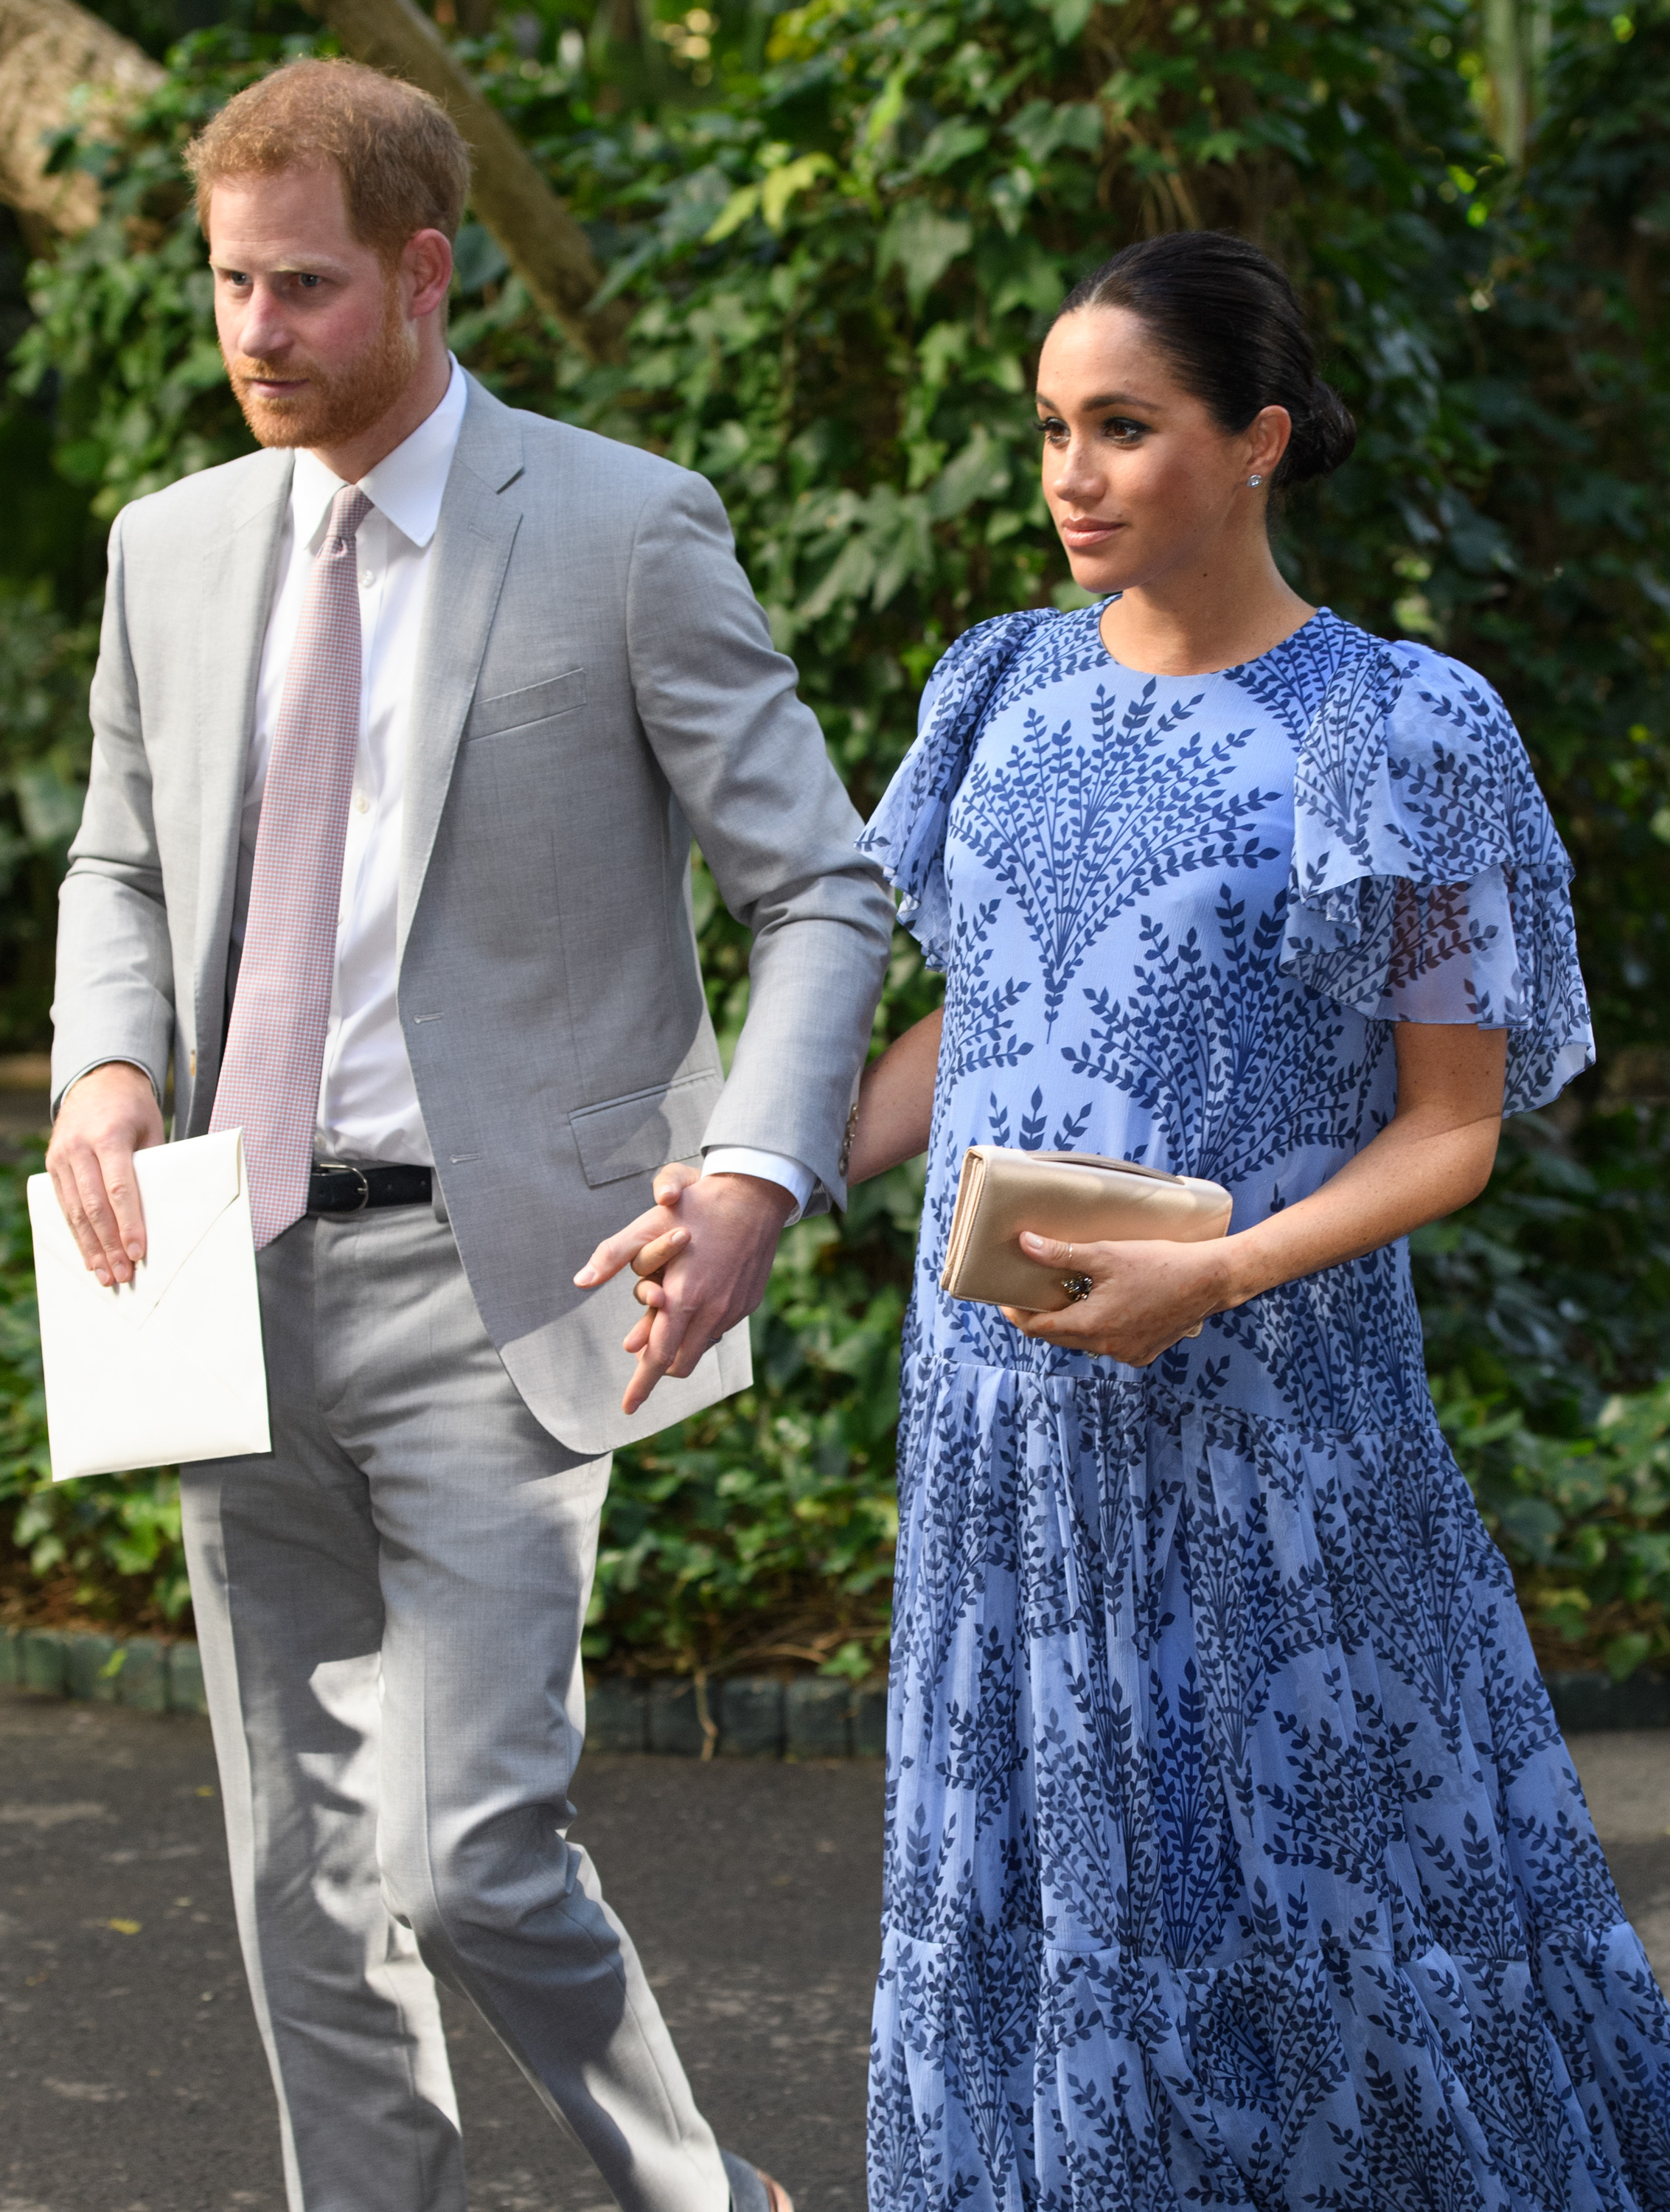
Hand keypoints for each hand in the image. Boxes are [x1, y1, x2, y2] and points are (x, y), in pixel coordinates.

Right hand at [45, 1062, 164, 1286]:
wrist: (98, 1080)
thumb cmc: (134, 1108)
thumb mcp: (152, 1129)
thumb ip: (153, 1166)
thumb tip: (163, 1212)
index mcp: (108, 1136)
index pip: (119, 1187)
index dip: (128, 1223)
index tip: (138, 1251)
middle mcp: (79, 1147)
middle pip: (94, 1206)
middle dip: (108, 1245)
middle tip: (123, 1275)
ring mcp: (61, 1157)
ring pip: (74, 1211)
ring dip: (91, 1247)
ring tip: (106, 1276)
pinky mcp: (52, 1165)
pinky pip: (63, 1206)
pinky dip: (77, 1234)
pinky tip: (89, 1256)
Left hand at [575, 1164, 794, 1414]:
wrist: (756, 1193)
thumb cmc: (698, 1206)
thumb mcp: (648, 1224)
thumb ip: (613, 1255)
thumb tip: (580, 1280)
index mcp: (684, 1299)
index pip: (658, 1358)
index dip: (641, 1386)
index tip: (627, 1408)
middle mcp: (712, 1311)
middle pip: (679, 1362)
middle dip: (658, 1364)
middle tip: (637, 1347)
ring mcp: (734, 1308)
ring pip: (700, 1346)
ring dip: (680, 1341)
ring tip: (664, 1314)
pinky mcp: (749, 1301)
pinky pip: (720, 1327)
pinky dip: (702, 1325)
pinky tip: (696, 1298)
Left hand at [998, 1232, 1230, 1366]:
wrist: (1211, 1280)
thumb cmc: (1160, 1263)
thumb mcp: (1107, 1254)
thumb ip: (1062, 1253)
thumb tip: (1025, 1243)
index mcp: (1094, 1326)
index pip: (1039, 1330)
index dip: (1018, 1316)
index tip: (1005, 1301)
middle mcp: (1108, 1347)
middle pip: (1060, 1337)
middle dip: (1042, 1318)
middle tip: (1032, 1294)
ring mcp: (1128, 1354)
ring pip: (1085, 1341)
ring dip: (1072, 1323)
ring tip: (1068, 1296)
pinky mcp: (1144, 1353)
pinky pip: (1110, 1344)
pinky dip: (1100, 1329)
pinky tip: (1105, 1306)